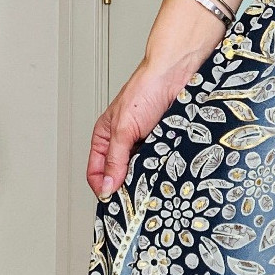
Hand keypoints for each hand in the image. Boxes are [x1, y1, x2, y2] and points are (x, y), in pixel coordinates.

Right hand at [86, 56, 197, 199]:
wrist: (177, 74)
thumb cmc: (146, 88)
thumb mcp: (123, 128)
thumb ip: (115, 159)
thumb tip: (107, 187)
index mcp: (106, 137)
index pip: (97, 171)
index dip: (102, 187)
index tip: (112, 201)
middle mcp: (125, 142)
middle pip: (120, 175)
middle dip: (127, 185)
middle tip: (135, 197)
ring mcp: (147, 144)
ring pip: (143, 171)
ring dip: (148, 177)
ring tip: (152, 182)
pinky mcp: (166, 144)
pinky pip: (163, 164)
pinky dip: (164, 169)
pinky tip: (166, 171)